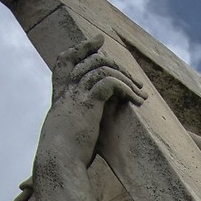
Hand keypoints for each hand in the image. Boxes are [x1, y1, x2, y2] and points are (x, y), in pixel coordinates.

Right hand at [35, 36, 144, 176]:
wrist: (58, 161)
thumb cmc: (64, 155)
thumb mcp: (68, 133)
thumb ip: (76, 122)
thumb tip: (86, 126)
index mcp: (60, 97)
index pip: (65, 60)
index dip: (81, 47)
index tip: (98, 40)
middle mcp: (67, 91)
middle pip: (90, 59)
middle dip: (115, 62)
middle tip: (135, 79)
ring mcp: (76, 94)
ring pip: (103, 68)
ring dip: (126, 78)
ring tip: (141, 94)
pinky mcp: (88, 102)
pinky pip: (110, 82)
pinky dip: (126, 88)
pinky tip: (137, 101)